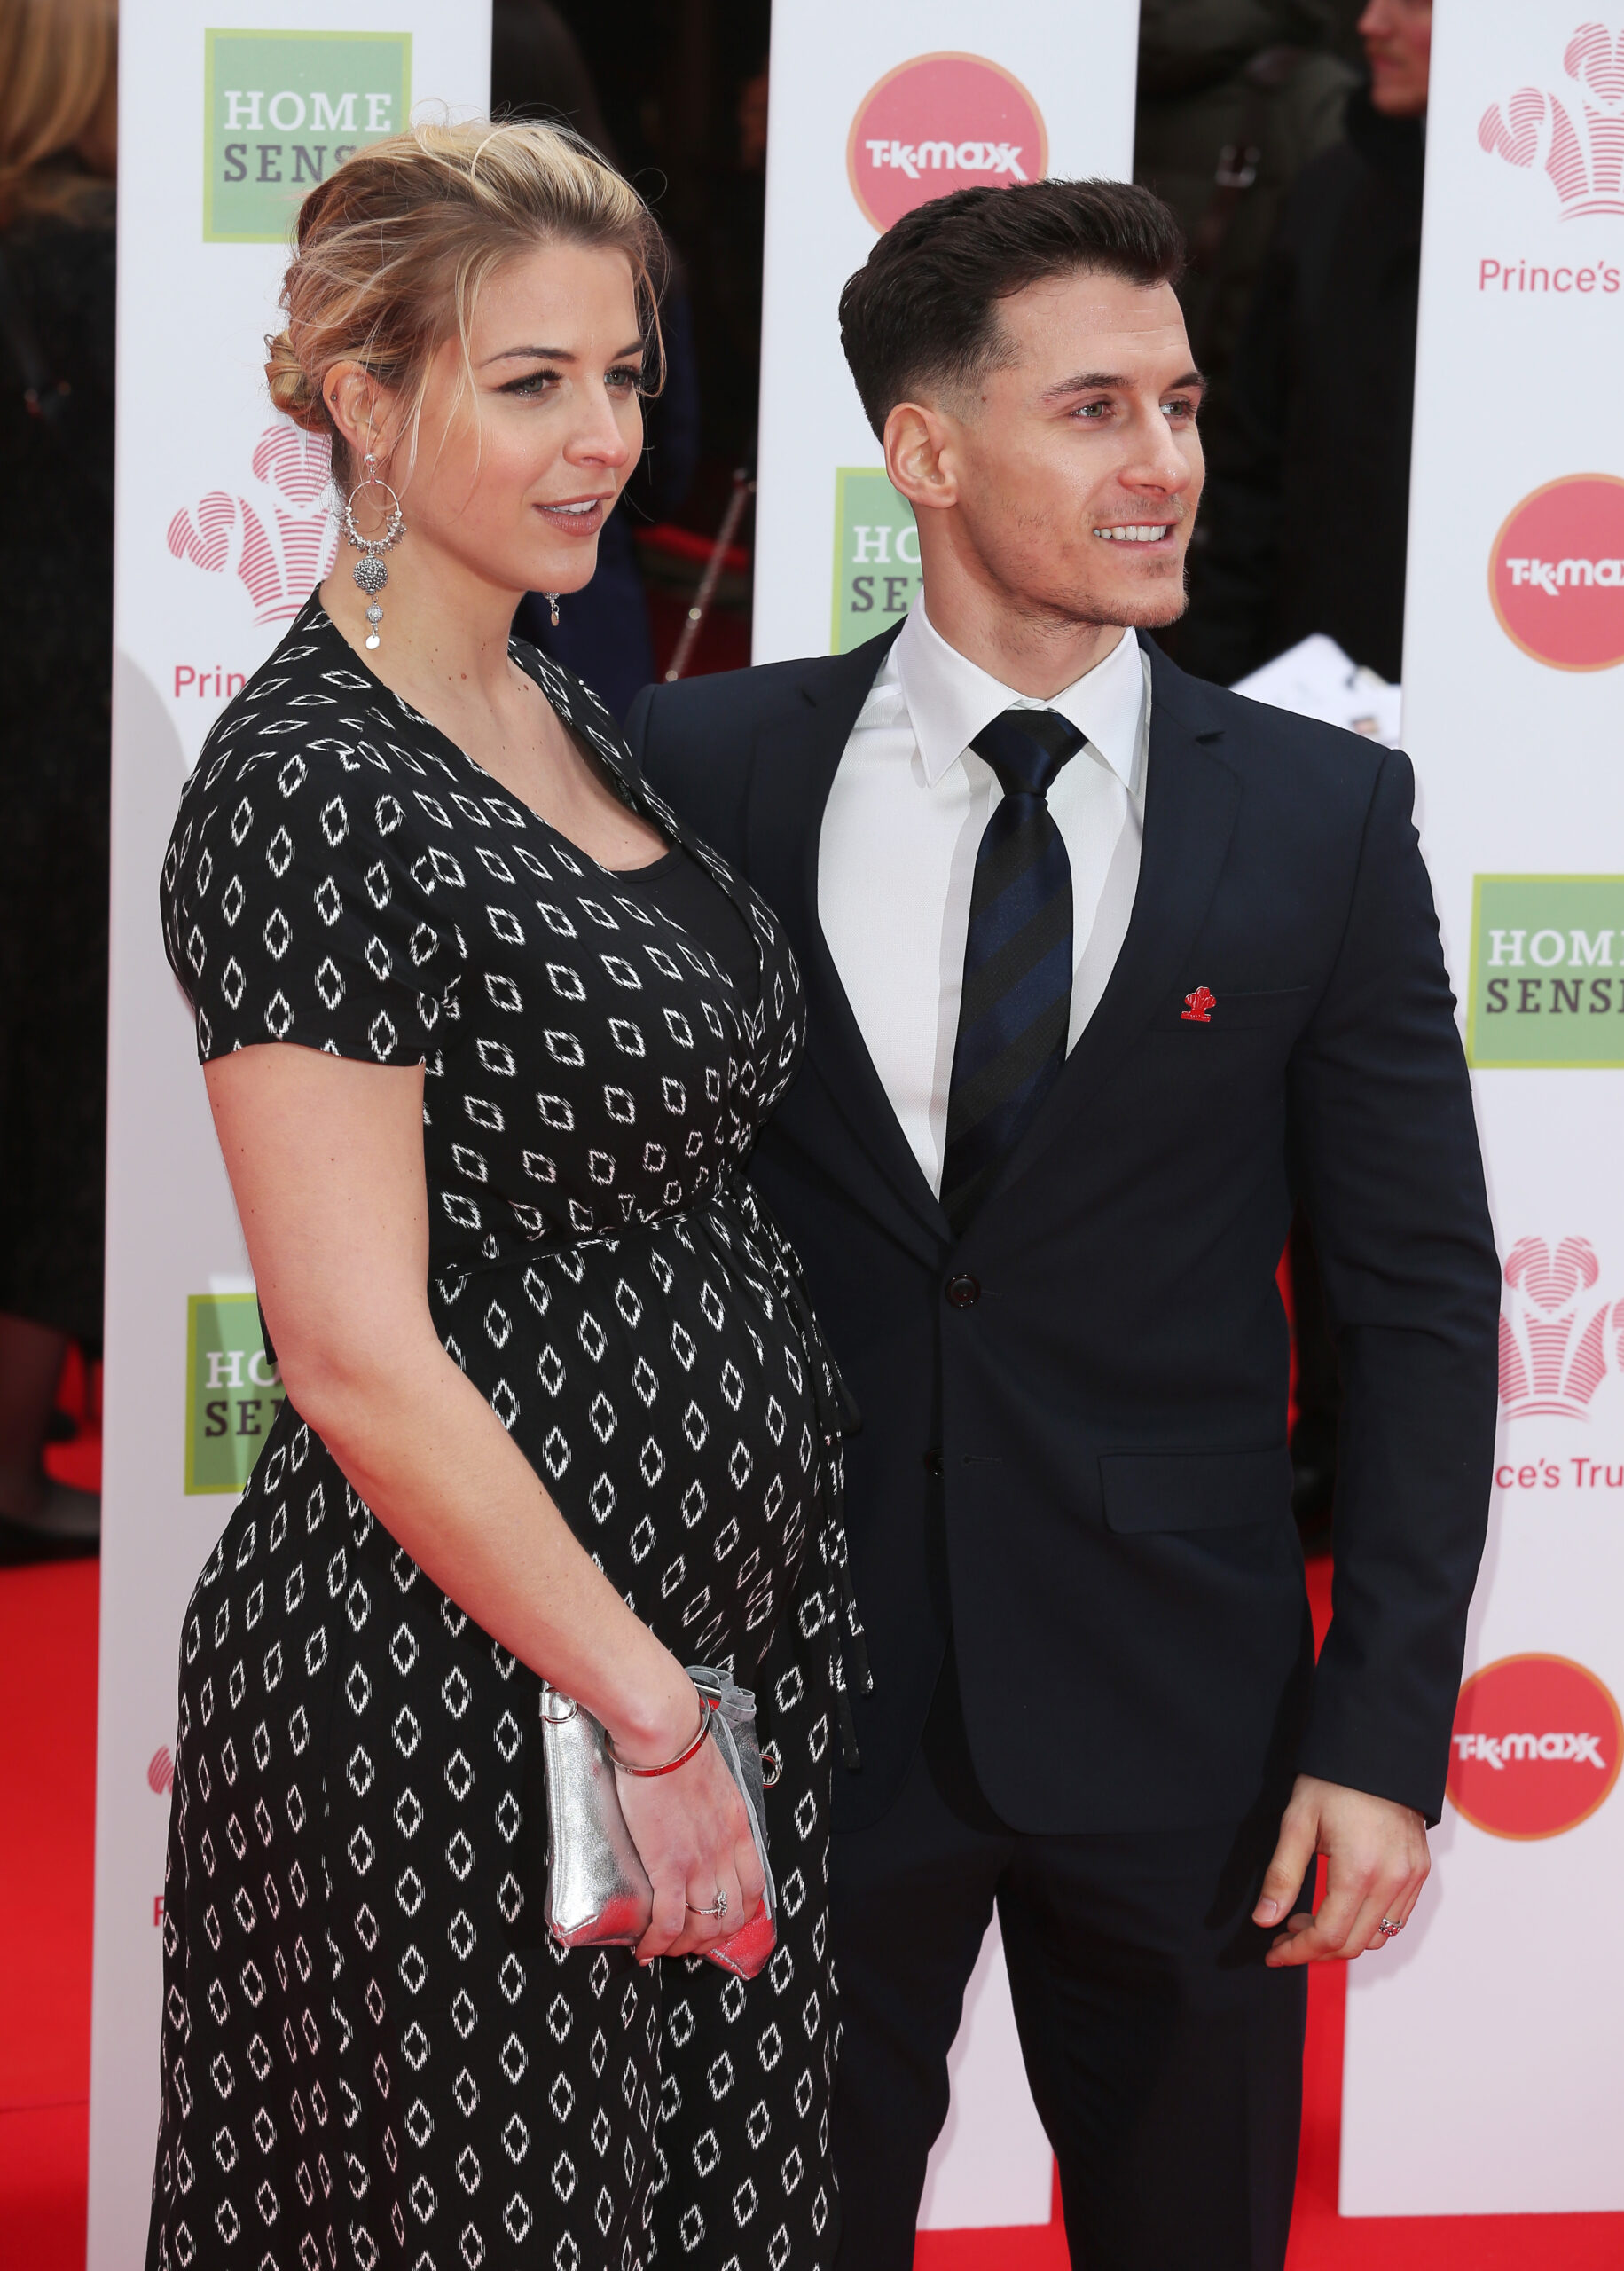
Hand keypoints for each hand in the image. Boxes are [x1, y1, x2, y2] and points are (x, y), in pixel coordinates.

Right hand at [615, 1715, 766, 1963]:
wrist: (665, 1733)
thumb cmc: (680, 1743)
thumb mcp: (713, 1777)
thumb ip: (711, 1801)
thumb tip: (694, 1808)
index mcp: (738, 1828)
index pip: (753, 1887)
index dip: (739, 1913)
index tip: (721, 1920)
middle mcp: (725, 1851)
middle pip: (732, 1914)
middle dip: (712, 1937)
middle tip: (690, 1940)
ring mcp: (699, 1862)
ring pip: (704, 1925)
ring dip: (685, 1946)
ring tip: (665, 1947)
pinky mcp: (669, 1866)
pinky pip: (668, 1921)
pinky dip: (658, 1943)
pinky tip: (645, 1948)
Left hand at [1254, 1773, 1428, 1966]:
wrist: (1378, 1748)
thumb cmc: (1333, 1780)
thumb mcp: (1297, 1822)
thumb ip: (1282, 1875)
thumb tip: (1264, 1919)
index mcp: (1359, 1871)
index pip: (1328, 1936)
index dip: (1297, 1951)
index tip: (1273, 1951)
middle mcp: (1392, 1880)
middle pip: (1353, 1943)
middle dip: (1315, 1948)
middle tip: (1285, 1932)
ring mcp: (1411, 1877)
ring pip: (1378, 1936)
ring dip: (1342, 1938)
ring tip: (1310, 1917)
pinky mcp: (1421, 1870)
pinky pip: (1397, 1917)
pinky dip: (1368, 1924)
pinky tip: (1341, 1905)